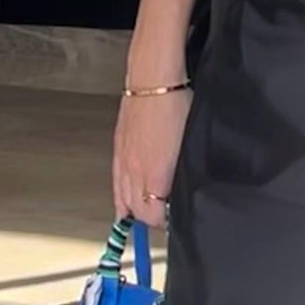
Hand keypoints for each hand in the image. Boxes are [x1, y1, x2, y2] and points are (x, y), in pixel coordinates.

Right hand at [113, 89, 190, 227]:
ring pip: (125, 200)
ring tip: (145, 219)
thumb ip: (182, 173)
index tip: (175, 221)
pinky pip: (116, 184)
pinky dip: (120, 199)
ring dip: (135, 211)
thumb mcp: (188, 145)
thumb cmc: (177, 106)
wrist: (152, 81)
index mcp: (156, 175)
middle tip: (165, 219)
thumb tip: (178, 193)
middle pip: (139, 211)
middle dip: (152, 220)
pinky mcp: (119, 151)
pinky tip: (122, 207)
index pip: (155, 215)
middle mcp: (136, 173)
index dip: (166, 223)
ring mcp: (125, 162)